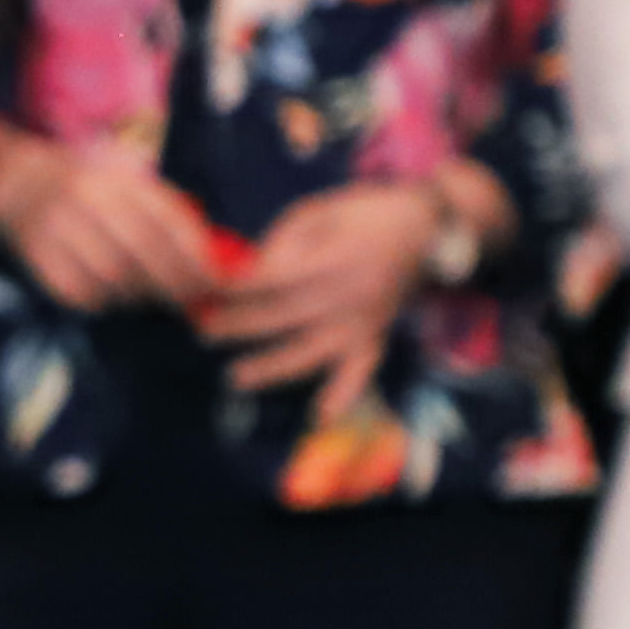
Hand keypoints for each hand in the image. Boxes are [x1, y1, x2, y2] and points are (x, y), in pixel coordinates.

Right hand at [0, 133, 231, 317]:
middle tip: (191, 300)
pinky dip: (104, 299)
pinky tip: (112, 296)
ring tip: (151, 297)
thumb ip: (163, 214)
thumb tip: (209, 258)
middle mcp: (85, 199)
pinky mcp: (37, 255)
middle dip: (173, 282)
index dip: (194, 254)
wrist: (13, 185)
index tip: (215, 280)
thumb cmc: (86, 191)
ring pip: (113, 276)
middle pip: (141, 251)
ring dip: (139, 294)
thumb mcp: (124, 186)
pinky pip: (81, 290)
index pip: (165, 219)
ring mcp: (58, 228)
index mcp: (115, 180)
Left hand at [193, 174, 466, 413]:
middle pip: (285, 316)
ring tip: (236, 378)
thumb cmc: (365, 212)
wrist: (427, 226)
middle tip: (202, 331)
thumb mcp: (320, 211)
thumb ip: (283, 242)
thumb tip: (246, 273)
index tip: (204, 292)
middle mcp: (349, 295)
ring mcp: (363, 320)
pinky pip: (361, 370)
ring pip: (313, 350)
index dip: (237, 288)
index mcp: (334, 259)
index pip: (274, 280)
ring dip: (274, 367)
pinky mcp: (375, 334)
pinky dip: (343, 394)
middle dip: (240, 326)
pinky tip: (320, 417)